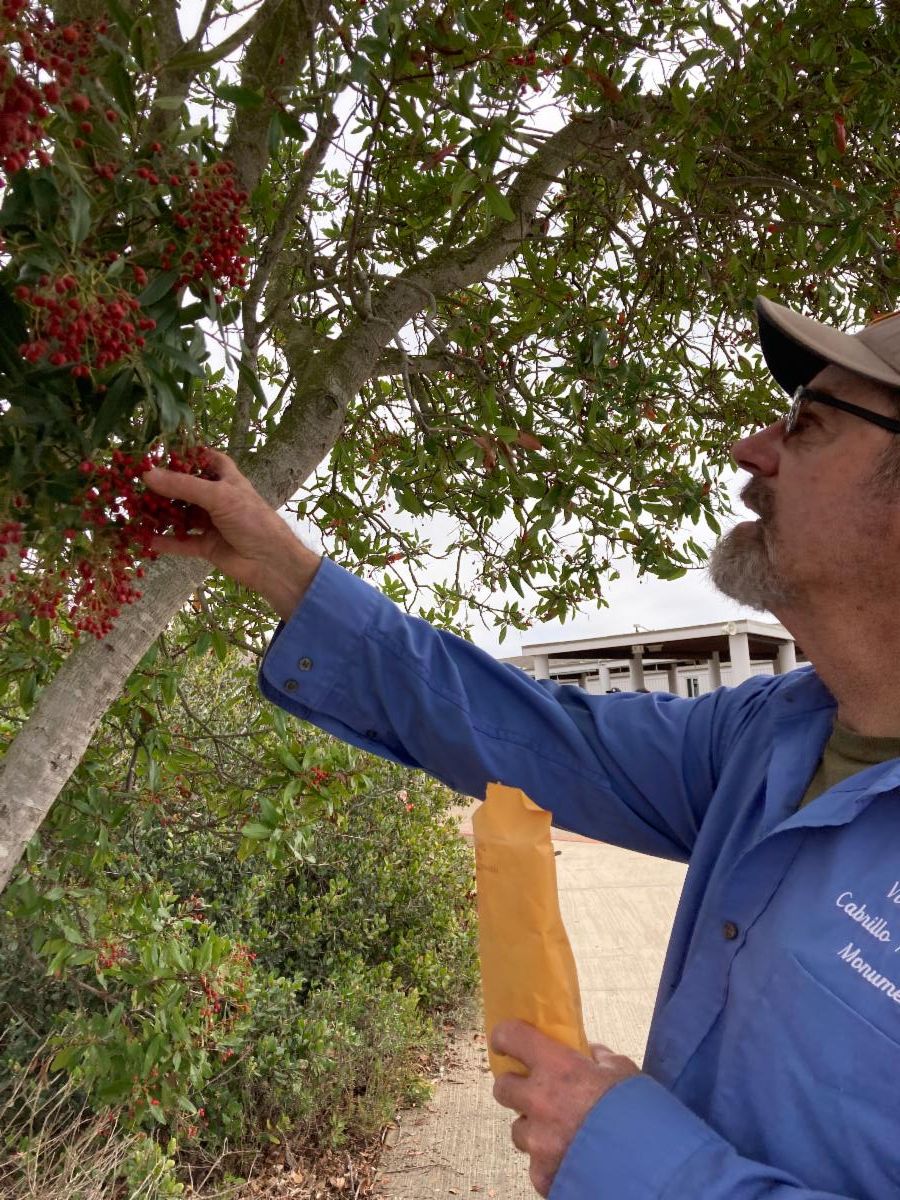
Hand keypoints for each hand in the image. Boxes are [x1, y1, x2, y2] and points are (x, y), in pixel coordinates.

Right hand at [142, 449, 320, 618]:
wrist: (271, 562)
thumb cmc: (252, 520)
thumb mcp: (218, 496)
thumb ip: (183, 486)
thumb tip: (147, 475)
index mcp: (228, 480)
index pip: (208, 460)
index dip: (189, 455)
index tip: (161, 452)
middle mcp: (219, 499)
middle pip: (187, 489)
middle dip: (165, 488)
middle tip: (137, 485)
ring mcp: (212, 523)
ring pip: (181, 516)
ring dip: (161, 515)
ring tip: (135, 512)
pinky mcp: (208, 546)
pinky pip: (182, 542)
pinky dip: (166, 541)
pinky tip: (145, 540)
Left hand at [491, 1020, 639, 1197]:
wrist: (649, 1166)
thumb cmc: (637, 1112)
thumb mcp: (622, 1071)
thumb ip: (599, 1058)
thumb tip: (589, 1053)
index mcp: (556, 1067)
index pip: (511, 1036)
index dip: (505, 1037)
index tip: (505, 1041)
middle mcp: (539, 1100)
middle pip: (502, 1088)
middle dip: (516, 1088)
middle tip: (536, 1092)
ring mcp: (537, 1141)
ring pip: (519, 1130)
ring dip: (535, 1129)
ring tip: (562, 1132)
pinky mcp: (541, 1174)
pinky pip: (535, 1164)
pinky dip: (548, 1161)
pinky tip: (571, 1158)